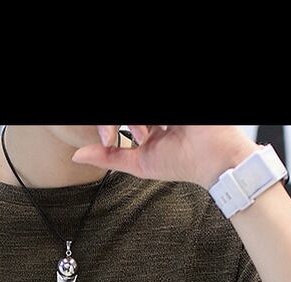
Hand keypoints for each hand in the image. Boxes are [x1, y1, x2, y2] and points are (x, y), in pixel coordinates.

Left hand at [70, 125, 260, 189]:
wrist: (213, 158)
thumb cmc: (182, 163)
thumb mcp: (139, 162)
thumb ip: (109, 156)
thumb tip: (76, 155)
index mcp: (152, 125)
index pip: (127, 122)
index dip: (114, 126)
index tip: (116, 135)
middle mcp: (161, 117)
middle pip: (134, 117)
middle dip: (128, 123)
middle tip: (138, 134)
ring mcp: (170, 112)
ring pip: (140, 115)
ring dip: (136, 122)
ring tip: (143, 133)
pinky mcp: (178, 108)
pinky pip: (152, 112)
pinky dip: (142, 121)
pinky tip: (144, 127)